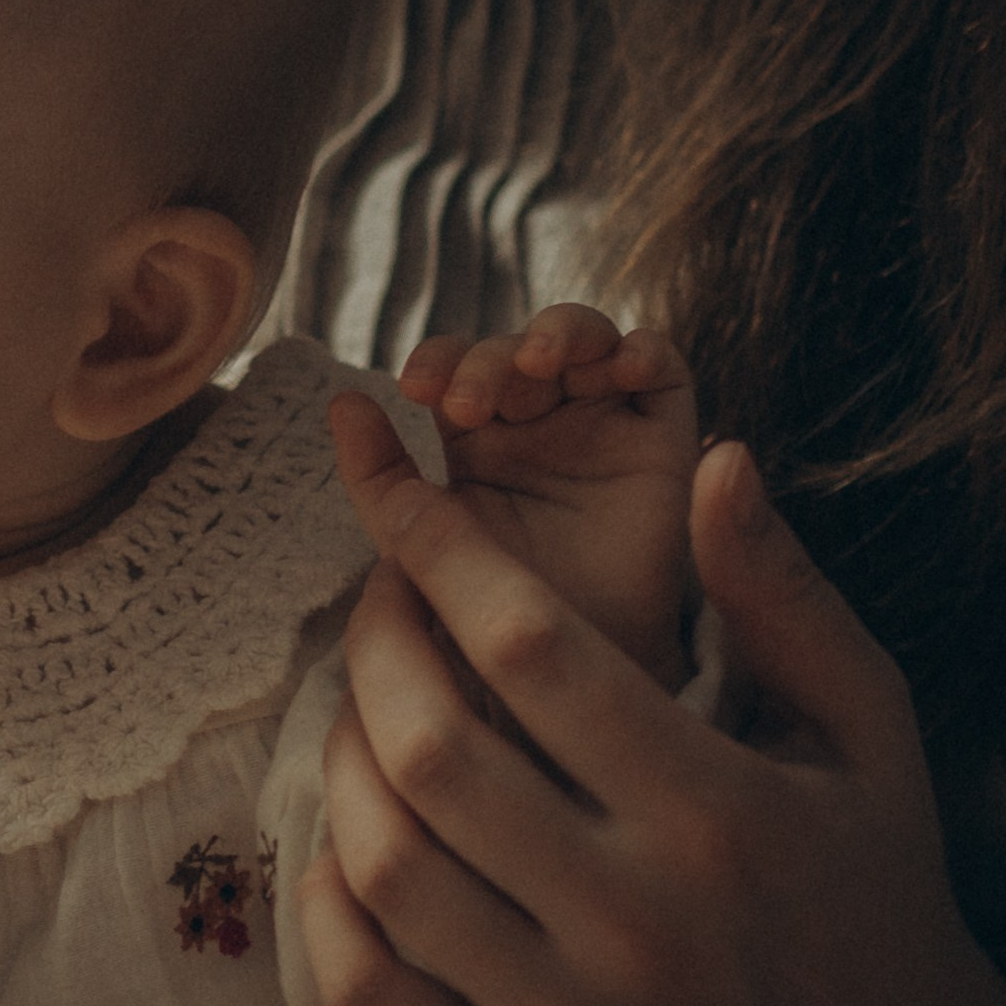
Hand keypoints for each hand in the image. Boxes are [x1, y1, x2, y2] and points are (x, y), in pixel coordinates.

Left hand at [301, 409, 1005, 1005]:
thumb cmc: (866, 877)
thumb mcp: (866, 726)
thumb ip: (783, 595)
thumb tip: (718, 460)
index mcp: (721, 813)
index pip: (534, 648)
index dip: (441, 549)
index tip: (391, 489)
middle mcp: (641, 923)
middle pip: (435, 751)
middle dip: (375, 642)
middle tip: (378, 597)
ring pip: (386, 863)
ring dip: (341, 760)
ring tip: (364, 707)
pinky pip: (368, 989)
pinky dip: (326, 903)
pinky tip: (348, 840)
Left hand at [395, 304, 698, 689]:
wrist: (567, 674)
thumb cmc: (487, 613)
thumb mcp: (416, 542)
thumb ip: (378, 476)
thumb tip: (343, 400)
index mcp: (478, 433)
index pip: (458, 364)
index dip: (439, 356)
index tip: (414, 386)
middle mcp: (540, 418)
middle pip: (516, 346)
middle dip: (490, 358)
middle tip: (469, 401)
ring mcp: (601, 422)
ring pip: (585, 340)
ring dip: (560, 331)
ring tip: (538, 360)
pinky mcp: (662, 439)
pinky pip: (662, 374)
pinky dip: (643, 350)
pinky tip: (622, 362)